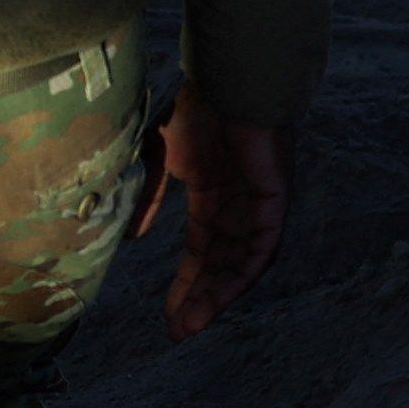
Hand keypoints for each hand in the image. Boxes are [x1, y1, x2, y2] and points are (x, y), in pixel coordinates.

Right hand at [135, 96, 289, 339]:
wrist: (228, 75)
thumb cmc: (196, 104)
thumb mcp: (160, 154)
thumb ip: (149, 193)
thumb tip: (134, 238)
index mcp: (214, 193)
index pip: (202, 250)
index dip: (185, 284)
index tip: (166, 317)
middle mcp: (239, 205)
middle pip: (220, 265)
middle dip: (199, 299)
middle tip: (176, 332)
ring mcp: (259, 203)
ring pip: (240, 263)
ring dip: (217, 295)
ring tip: (190, 324)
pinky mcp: (275, 198)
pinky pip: (264, 246)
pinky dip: (243, 272)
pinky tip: (222, 296)